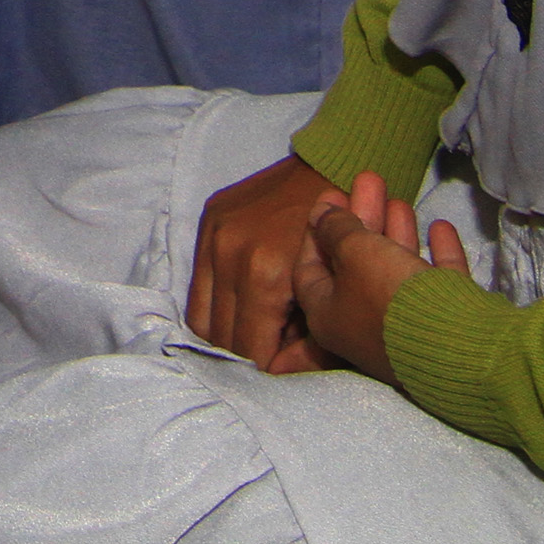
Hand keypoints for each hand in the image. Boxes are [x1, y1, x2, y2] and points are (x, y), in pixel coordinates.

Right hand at [186, 150, 344, 371]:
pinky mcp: (208, 220)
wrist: (334, 166)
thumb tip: (283, 371)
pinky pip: (197, 283)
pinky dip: (213, 305)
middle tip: (261, 365)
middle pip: (221, 336)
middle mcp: (231, 255)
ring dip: (221, 335)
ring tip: (245, 342)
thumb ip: (308, 337)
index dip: (263, 371)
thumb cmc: (345, 235)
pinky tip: (234, 312)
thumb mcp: (334, 294)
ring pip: (200, 315)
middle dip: (241, 358)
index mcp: (266, 276)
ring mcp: (215, 235)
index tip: (274, 377)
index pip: (250, 349)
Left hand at [290, 170, 469, 386]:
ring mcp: (406, 329)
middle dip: (363, 220)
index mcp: (329, 315)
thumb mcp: (356, 253)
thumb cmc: (390, 298)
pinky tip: (440, 226)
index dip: (317, 229)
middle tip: (371, 181)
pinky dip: (438, 255)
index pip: (311, 268)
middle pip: (356, 265)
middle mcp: (363, 326)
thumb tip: (323, 216)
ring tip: (399, 198)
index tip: (332, 194)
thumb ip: (338, 230)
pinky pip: (437, 285)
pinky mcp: (446, 326)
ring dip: (396, 234)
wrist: (458, 347)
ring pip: (397, 273)